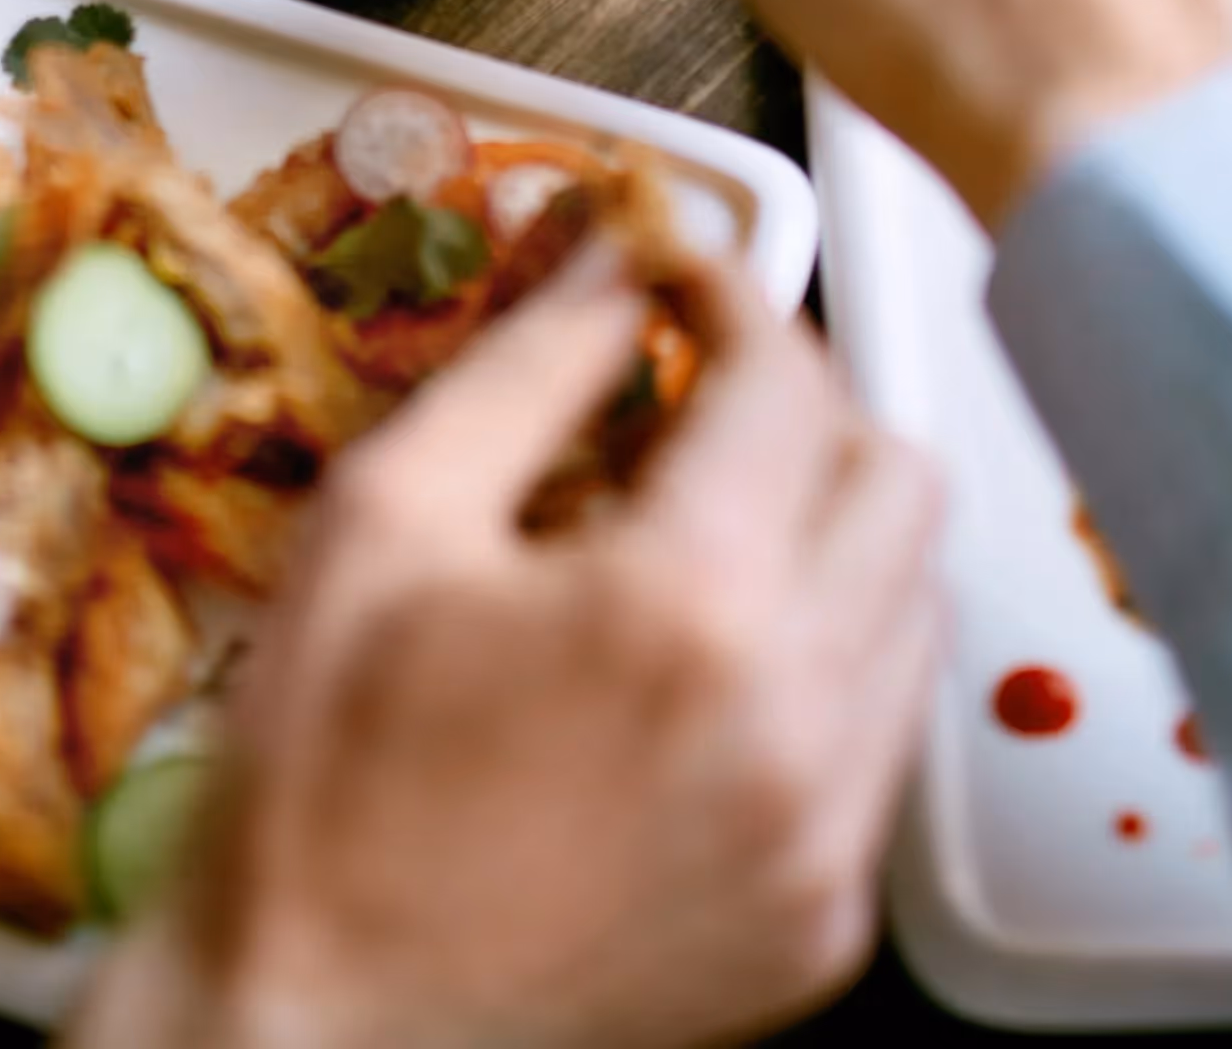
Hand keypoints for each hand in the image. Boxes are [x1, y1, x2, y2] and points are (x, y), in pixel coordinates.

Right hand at [72, 248, 939, 1048]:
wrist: (320, 1034)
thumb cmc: (321, 784)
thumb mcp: (385, 524)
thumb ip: (528, 369)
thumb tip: (614, 260)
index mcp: (680, 607)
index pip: (787, 382)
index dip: (730, 296)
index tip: (674, 281)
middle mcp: (791, 722)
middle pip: (896, 480)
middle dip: (804, 411)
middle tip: (699, 404)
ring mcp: (824, 838)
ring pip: (912, 608)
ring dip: (828, 537)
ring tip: (699, 540)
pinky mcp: (824, 921)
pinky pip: (877, 741)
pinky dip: (819, 673)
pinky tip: (704, 675)